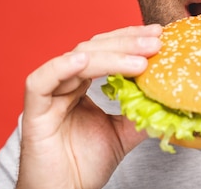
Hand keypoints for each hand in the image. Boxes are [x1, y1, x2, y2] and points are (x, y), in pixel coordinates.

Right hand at [15, 24, 162, 188]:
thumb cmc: (84, 166)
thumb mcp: (122, 133)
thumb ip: (139, 113)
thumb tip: (166, 96)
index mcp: (82, 85)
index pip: (106, 50)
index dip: (130, 40)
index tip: (158, 35)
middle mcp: (65, 84)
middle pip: (94, 49)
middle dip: (126, 43)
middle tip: (155, 42)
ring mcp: (49, 95)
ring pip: (76, 60)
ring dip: (109, 56)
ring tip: (139, 59)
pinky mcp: (34, 112)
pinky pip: (41, 82)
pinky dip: (61, 68)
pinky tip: (85, 61)